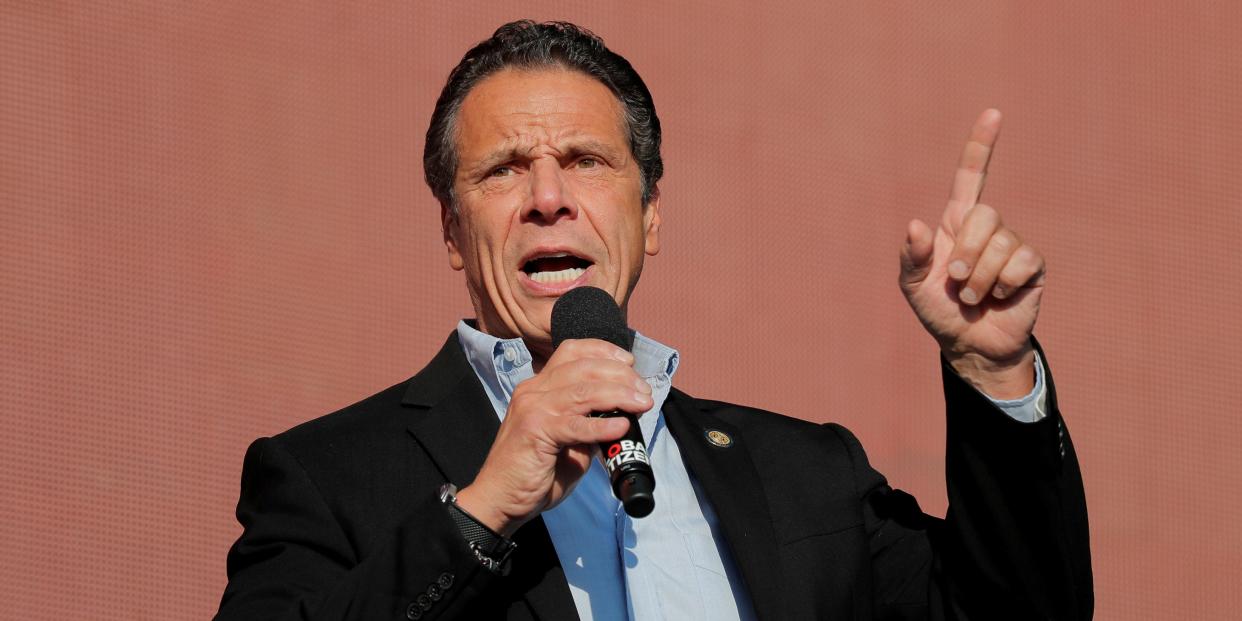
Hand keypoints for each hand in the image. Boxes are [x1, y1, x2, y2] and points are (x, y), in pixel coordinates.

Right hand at [455, 339, 653, 536]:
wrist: (499, 499)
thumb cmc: (533, 471)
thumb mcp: (566, 440)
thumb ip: (587, 423)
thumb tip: (619, 416)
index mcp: (539, 387)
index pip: (572, 351)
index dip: (604, 351)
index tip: (630, 362)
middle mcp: (533, 390)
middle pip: (583, 367)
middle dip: (620, 375)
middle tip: (644, 392)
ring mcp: (533, 409)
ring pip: (583, 391)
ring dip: (618, 394)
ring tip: (642, 404)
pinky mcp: (535, 432)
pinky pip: (575, 425)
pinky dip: (602, 425)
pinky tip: (621, 427)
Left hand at [899, 109, 1045, 397]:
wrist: (970, 345)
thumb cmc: (938, 311)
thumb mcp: (913, 286)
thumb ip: (911, 256)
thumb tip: (917, 225)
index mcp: (955, 224)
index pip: (970, 176)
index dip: (981, 146)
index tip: (994, 113)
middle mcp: (986, 228)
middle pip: (984, 214)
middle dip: (966, 252)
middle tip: (957, 283)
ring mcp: (1012, 245)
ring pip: (1001, 242)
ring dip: (980, 278)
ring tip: (974, 297)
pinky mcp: (1032, 266)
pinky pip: (1021, 261)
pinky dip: (1003, 284)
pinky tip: (1000, 297)